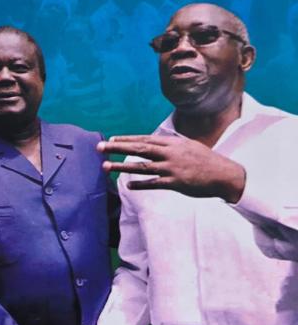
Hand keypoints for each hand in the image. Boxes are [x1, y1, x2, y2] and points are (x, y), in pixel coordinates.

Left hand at [98, 135, 245, 202]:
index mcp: (172, 143)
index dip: (127, 139)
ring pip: (142, 166)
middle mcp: (170, 154)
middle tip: (100, 148)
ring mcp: (172, 168)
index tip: (111, 139)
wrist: (225, 174)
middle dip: (117, 148)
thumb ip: (170, 145)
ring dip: (122, 166)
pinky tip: (128, 185)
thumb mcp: (188, 146)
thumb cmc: (206, 160)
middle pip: (139, 149)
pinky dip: (140, 184)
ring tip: (105, 166)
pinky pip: (154, 184)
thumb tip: (154, 142)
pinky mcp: (176, 183)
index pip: (144, 139)